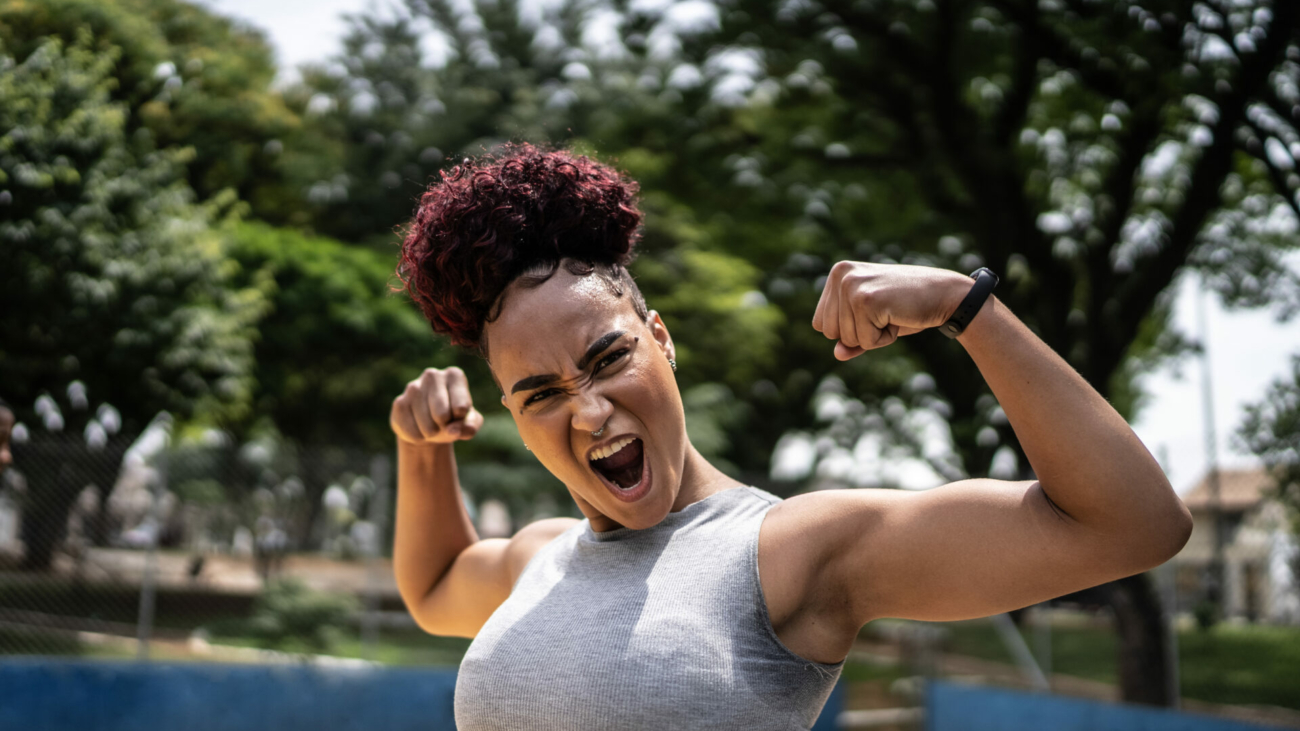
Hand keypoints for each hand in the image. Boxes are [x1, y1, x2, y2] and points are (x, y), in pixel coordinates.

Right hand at [390, 367, 484, 444]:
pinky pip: (412, 431)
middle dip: (445, 426)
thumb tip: (452, 430)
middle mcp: (432, 375)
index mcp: (454, 375)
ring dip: (431, 433)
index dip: (460, 419)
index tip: (457, 415)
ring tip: (432, 426)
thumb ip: (471, 426)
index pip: (461, 407)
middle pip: (441, 414)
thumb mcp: (469, 423)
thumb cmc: (454, 419)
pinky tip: (419, 428)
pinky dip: (418, 437)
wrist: (428, 426)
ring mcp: (413, 387)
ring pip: (427, 425)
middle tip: (443, 422)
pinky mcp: (399, 403)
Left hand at [812, 262, 969, 360]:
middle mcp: (841, 275)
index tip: (874, 311)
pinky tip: (898, 316)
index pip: (821, 323)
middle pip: (829, 332)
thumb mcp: (872, 322)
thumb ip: (851, 339)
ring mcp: (852, 286)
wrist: (944, 295)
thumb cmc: (906, 308)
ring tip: (892, 313)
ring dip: (873, 336)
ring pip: (846, 339)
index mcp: (837, 273)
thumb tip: (837, 354)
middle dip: (860, 333)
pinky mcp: (866, 300)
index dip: (849, 329)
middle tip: (886, 313)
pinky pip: (865, 342)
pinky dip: (884, 339)